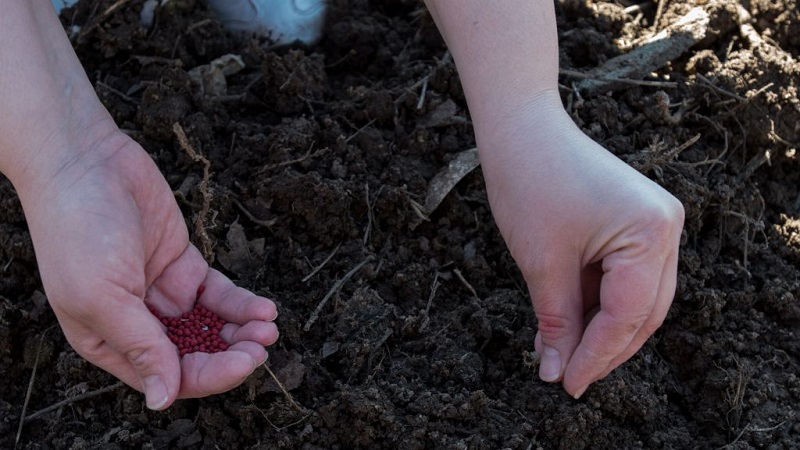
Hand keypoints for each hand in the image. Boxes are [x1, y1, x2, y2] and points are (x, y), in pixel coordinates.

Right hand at [20, 131, 278, 409]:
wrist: (86, 162)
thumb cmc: (79, 231)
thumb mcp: (102, 297)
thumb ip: (140, 346)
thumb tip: (162, 400)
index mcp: (110, 342)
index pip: (168, 376)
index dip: (209, 376)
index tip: (244, 363)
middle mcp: (139, 323)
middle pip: (196, 356)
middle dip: (232, 355)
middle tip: (262, 345)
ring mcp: (164, 295)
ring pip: (213, 328)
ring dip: (242, 332)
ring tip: (268, 326)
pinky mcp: (184, 266)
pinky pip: (220, 295)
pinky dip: (242, 304)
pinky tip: (264, 307)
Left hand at [478, 91, 683, 397]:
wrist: (522, 130)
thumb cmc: (529, 183)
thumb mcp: (542, 263)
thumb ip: (556, 322)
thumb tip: (555, 373)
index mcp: (651, 231)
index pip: (628, 314)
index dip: (596, 356)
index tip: (567, 385)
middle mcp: (666, 227)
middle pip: (643, 311)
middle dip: (604, 348)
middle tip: (566, 376)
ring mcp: (656, 223)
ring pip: (636, 298)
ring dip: (600, 328)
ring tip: (561, 353)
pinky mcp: (638, 222)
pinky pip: (624, 277)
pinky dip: (597, 302)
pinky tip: (568, 322)